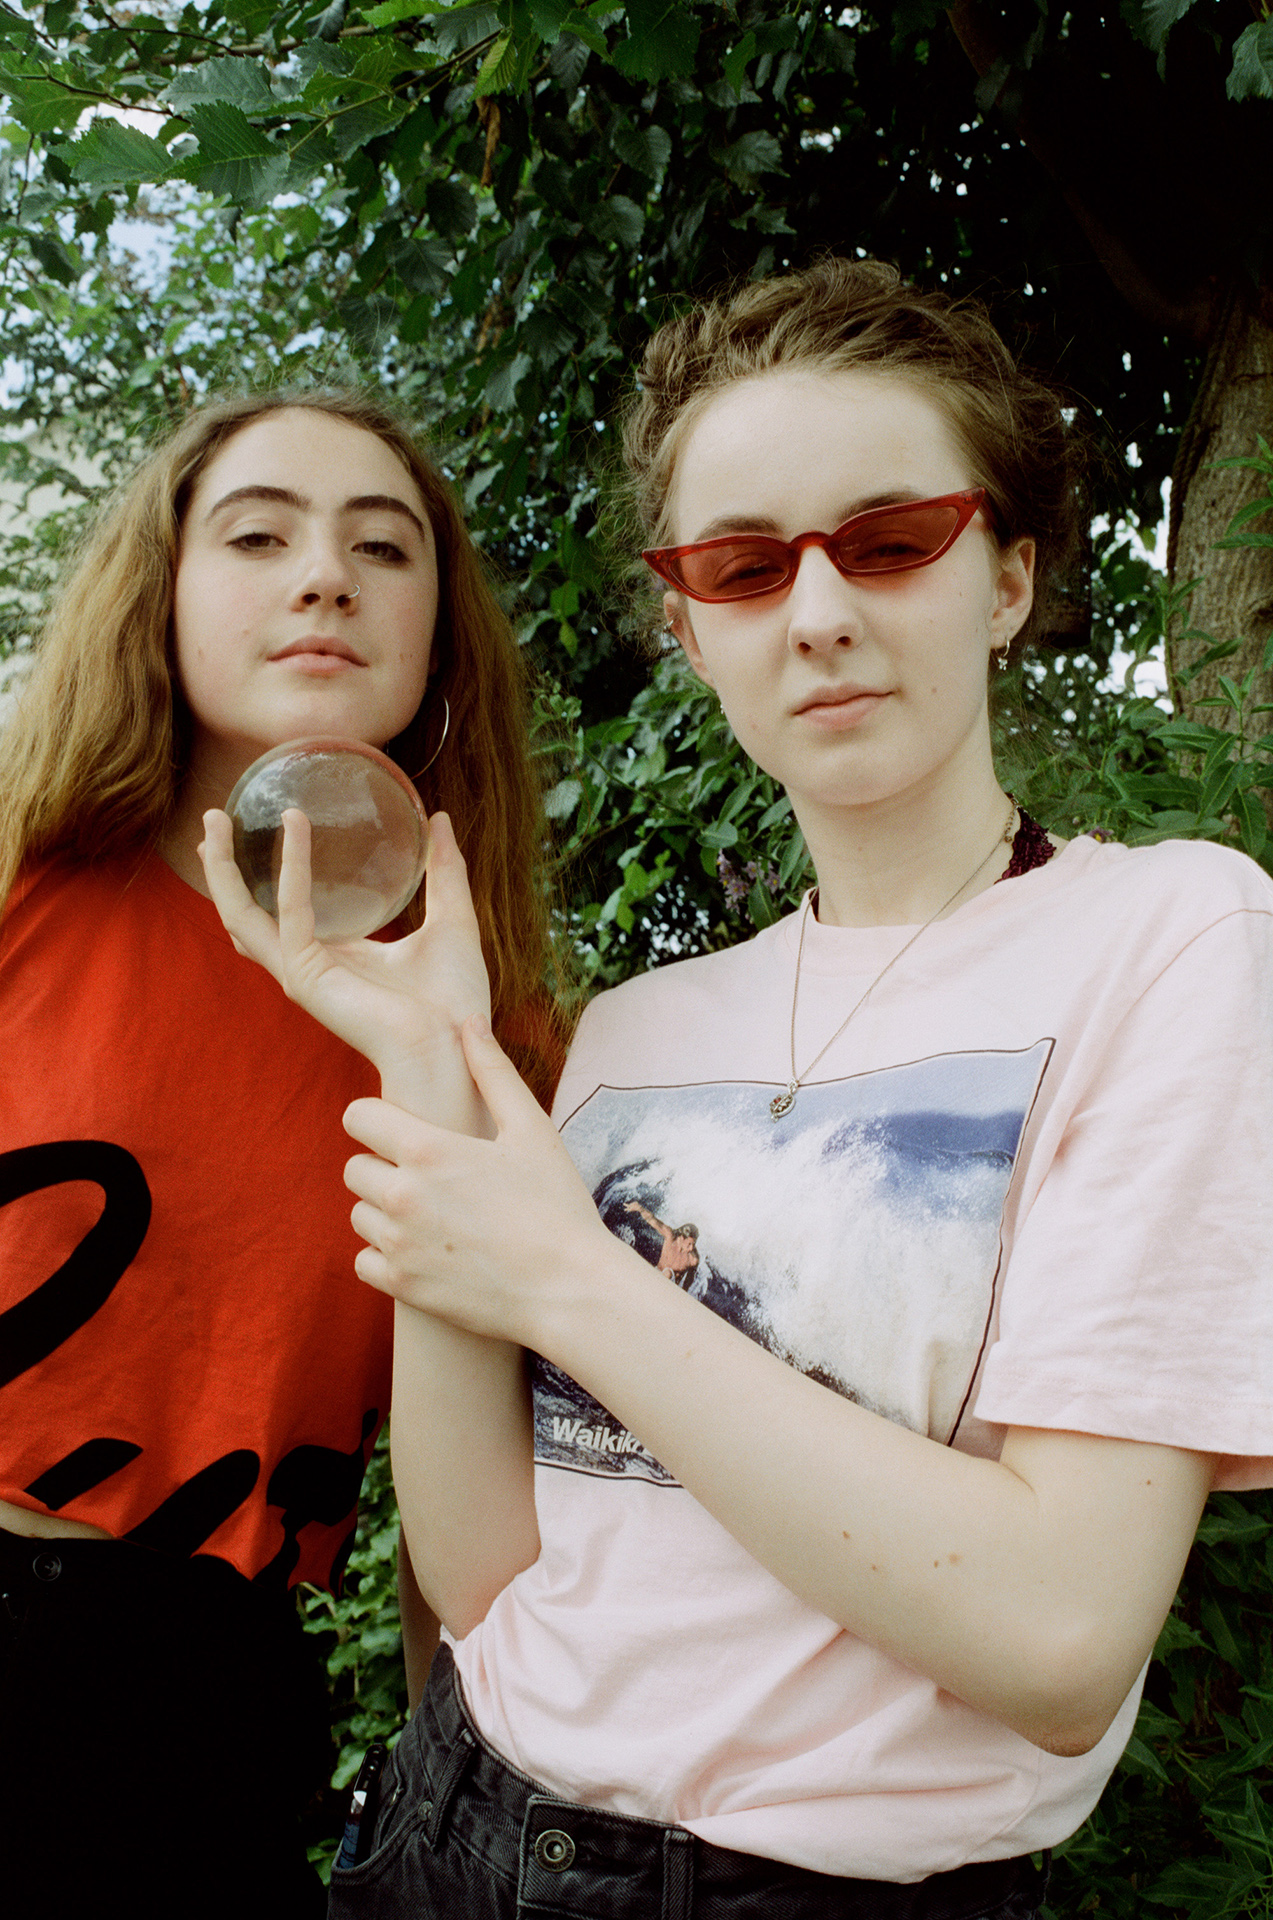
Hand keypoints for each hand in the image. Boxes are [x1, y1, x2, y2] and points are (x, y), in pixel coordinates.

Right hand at [199, 806, 489, 1090]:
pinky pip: (290, 912)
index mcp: (335, 956)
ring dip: (222, 868)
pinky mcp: (307, 977)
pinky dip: (290, 867)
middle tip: (214, 817)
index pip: (280, 913)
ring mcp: (302, 973)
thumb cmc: (454, 1000)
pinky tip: (295, 826)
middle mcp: (308, 965)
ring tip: (216, 817)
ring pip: (240, 915)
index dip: (260, 875)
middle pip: (243, 914)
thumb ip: (444, 870)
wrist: (456, 1046)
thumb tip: (438, 818)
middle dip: (221, 868)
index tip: (254, 828)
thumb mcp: (452, 917)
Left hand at [344, 1014, 609, 1344]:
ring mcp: (399, 1244)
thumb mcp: (532, 1129)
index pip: (357, 1117)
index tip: (402, 1132)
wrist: (569, 1290)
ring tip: (433, 1216)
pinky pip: (363, 1261)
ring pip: (358, 1215)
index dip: (378, 1120)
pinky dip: (386, 1256)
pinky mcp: (402, 1286)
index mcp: (429, 1149)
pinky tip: (425, 1251)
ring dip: (384, 1212)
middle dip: (383, 1168)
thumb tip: (469, 1021)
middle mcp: (403, 1195)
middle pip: (353, 1168)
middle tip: (429, 1179)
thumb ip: (493, 1071)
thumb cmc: (557, 1205)